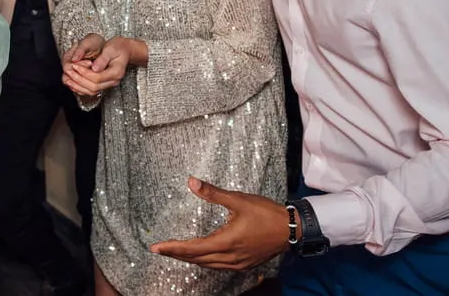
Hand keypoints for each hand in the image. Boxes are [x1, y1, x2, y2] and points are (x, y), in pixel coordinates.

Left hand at [63, 35, 133, 95]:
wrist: (124, 50)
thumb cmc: (118, 47)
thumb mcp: (111, 49)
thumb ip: (103, 59)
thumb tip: (94, 68)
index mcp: (116, 72)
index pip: (97, 78)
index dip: (84, 73)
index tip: (75, 66)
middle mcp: (113, 81)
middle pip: (94, 87)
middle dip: (79, 80)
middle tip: (69, 71)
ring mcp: (109, 83)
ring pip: (92, 91)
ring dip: (78, 86)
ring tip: (68, 78)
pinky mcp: (104, 84)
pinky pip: (92, 90)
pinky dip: (81, 88)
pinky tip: (73, 83)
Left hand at [149, 177, 290, 270]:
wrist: (292, 229)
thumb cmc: (266, 213)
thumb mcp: (238, 199)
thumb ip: (212, 192)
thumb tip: (191, 182)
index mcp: (226, 242)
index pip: (192, 249)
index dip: (173, 248)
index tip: (156, 248)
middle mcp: (230, 257)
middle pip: (197, 259)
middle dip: (177, 254)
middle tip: (160, 250)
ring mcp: (238, 263)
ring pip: (207, 264)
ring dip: (190, 259)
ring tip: (175, 252)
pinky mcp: (244, 264)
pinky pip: (219, 267)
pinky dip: (205, 262)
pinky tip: (201, 256)